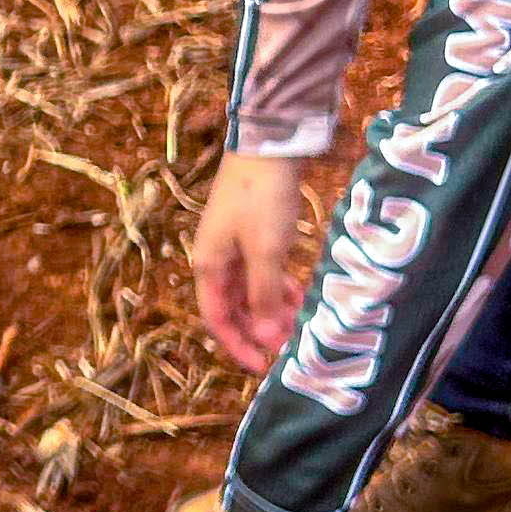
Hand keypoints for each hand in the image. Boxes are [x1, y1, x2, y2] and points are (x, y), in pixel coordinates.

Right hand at [189, 152, 316, 373]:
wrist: (269, 144)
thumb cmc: (262, 199)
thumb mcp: (267, 251)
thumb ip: (264, 297)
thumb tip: (264, 340)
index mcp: (208, 266)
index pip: (218, 320)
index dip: (239, 347)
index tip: (265, 367)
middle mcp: (216, 259)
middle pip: (235, 308)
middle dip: (261, 330)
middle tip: (292, 347)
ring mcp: (234, 245)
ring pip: (252, 291)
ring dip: (273, 310)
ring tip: (301, 323)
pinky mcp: (253, 232)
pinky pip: (263, 272)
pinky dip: (279, 287)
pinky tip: (300, 293)